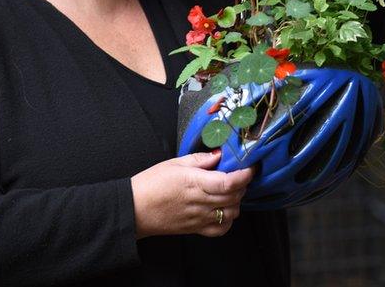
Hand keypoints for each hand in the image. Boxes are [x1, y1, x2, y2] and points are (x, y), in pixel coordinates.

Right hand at [130, 150, 253, 238]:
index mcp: (195, 183)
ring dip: (237, 202)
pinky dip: (228, 220)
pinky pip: (220, 229)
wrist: (134, 210)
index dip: (244, 175)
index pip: (229, 182)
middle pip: (234, 197)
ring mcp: (199, 218)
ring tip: (231, 191)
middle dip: (243, 186)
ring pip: (231, 213)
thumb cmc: (150, 184)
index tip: (250, 167)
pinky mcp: (195, 229)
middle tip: (240, 175)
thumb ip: (200, 159)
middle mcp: (200, 202)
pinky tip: (224, 210)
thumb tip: (219, 154)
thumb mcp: (174, 163)